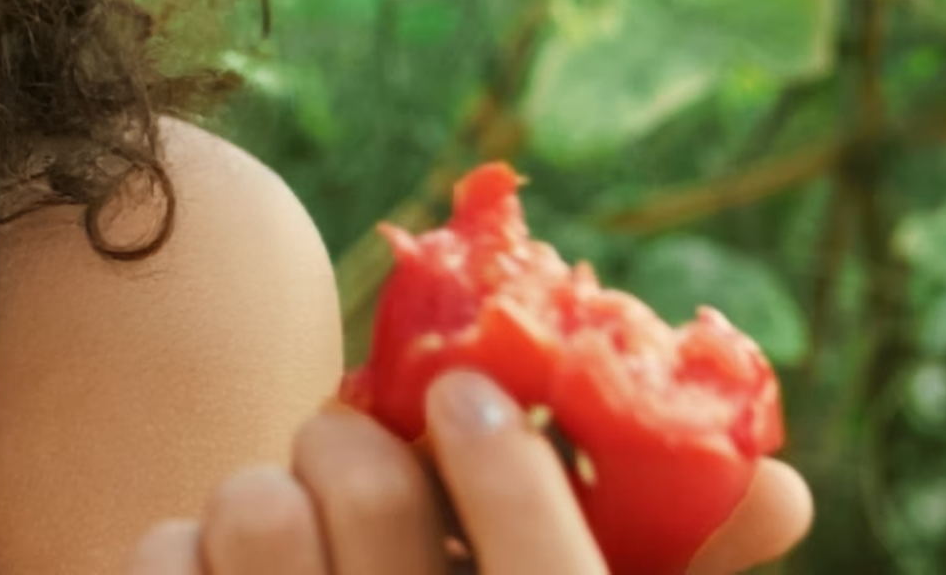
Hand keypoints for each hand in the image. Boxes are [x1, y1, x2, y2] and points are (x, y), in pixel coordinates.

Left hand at [125, 370, 811, 573]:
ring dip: (265, 488)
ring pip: (261, 514)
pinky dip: (178, 548)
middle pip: (380, 507)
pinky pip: (161, 560)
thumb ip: (668, 552)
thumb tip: (785, 486)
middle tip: (352, 438)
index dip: (510, 470)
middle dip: (358, 441)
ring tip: (280, 519)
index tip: (465, 388)